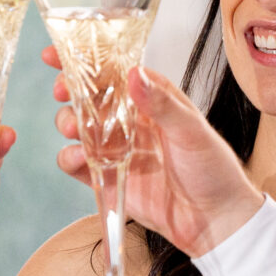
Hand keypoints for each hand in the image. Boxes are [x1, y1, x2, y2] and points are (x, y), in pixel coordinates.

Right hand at [46, 47, 262, 255]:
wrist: (216, 221)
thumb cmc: (214, 171)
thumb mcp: (192, 132)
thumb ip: (162, 105)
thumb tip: (134, 74)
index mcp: (153, 100)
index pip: (115, 71)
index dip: (87, 60)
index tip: (59, 54)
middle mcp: (132, 121)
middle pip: (90, 96)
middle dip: (70, 90)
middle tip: (62, 91)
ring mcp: (118, 149)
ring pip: (80, 127)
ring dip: (69, 122)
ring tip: (73, 127)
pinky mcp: (109, 178)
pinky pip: (80, 164)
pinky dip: (70, 158)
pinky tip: (77, 157)